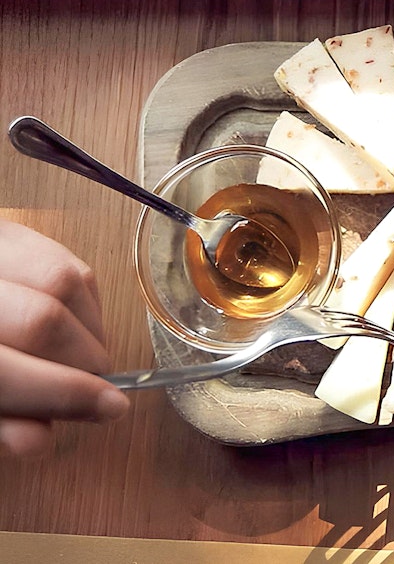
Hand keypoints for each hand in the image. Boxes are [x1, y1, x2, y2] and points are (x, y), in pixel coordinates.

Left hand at [0, 219, 128, 456]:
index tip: (110, 408)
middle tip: (99, 386)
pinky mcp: (2, 228)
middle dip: (85, 361)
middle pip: (43, 320)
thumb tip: (39, 437)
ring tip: (85, 354)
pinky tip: (75, 321)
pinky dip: (82, 296)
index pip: (7, 373)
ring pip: (63, 279)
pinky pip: (60, 255)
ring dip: (91, 326)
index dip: (68, 394)